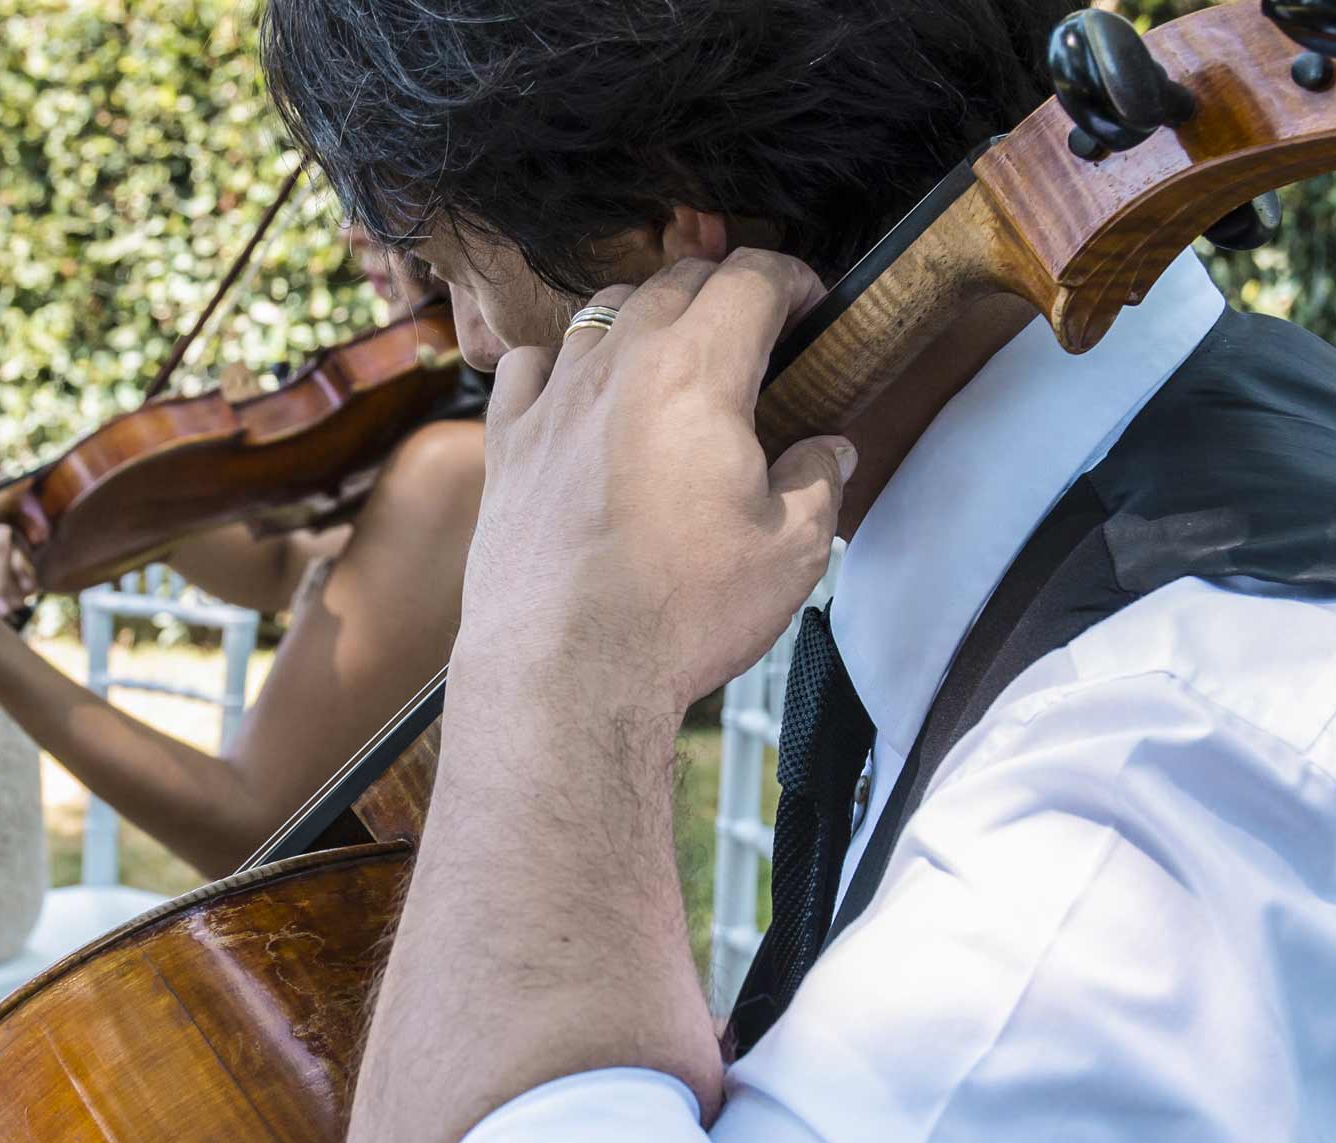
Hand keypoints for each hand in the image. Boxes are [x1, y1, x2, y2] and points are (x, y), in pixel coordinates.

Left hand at [458, 250, 854, 716]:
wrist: (564, 670)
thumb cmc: (680, 611)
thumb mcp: (789, 551)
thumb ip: (818, 483)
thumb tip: (829, 451)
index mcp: (696, 371)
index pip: (751, 279)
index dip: (792, 278)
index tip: (809, 302)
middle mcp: (617, 365)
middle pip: (675, 283)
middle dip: (723, 290)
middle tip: (753, 328)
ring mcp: (552, 401)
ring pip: (600, 314)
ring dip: (644, 316)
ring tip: (671, 354)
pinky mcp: (506, 445)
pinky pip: (528, 367)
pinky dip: (560, 363)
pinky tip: (577, 394)